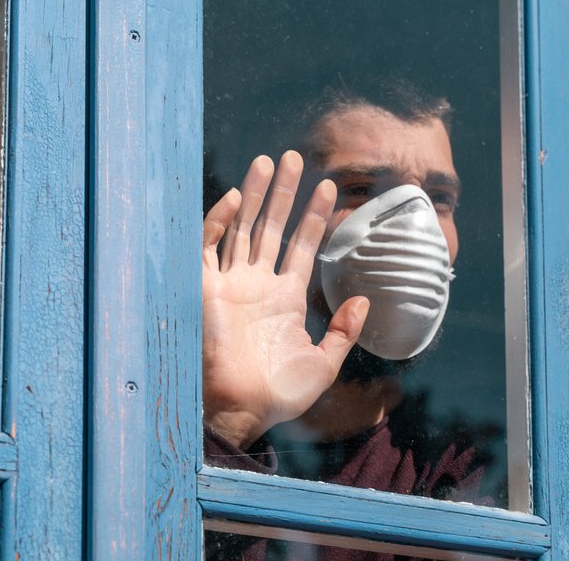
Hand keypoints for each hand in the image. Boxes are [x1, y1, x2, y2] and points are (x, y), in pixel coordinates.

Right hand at [202, 151, 369, 449]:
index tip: (329, 187)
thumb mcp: (323, 363)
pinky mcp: (203, 287)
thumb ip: (343, 330)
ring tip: (269, 161)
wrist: (240, 409)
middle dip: (283, 193)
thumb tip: (365, 299)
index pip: (301, 246)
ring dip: (254, 194)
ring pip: (243, 227)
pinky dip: (219, 220)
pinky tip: (235, 196)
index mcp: (284, 298)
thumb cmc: (279, 394)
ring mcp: (230, 283)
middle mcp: (257, 284)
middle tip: (293, 158)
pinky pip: (208, 245)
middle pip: (271, 227)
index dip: (314, 217)